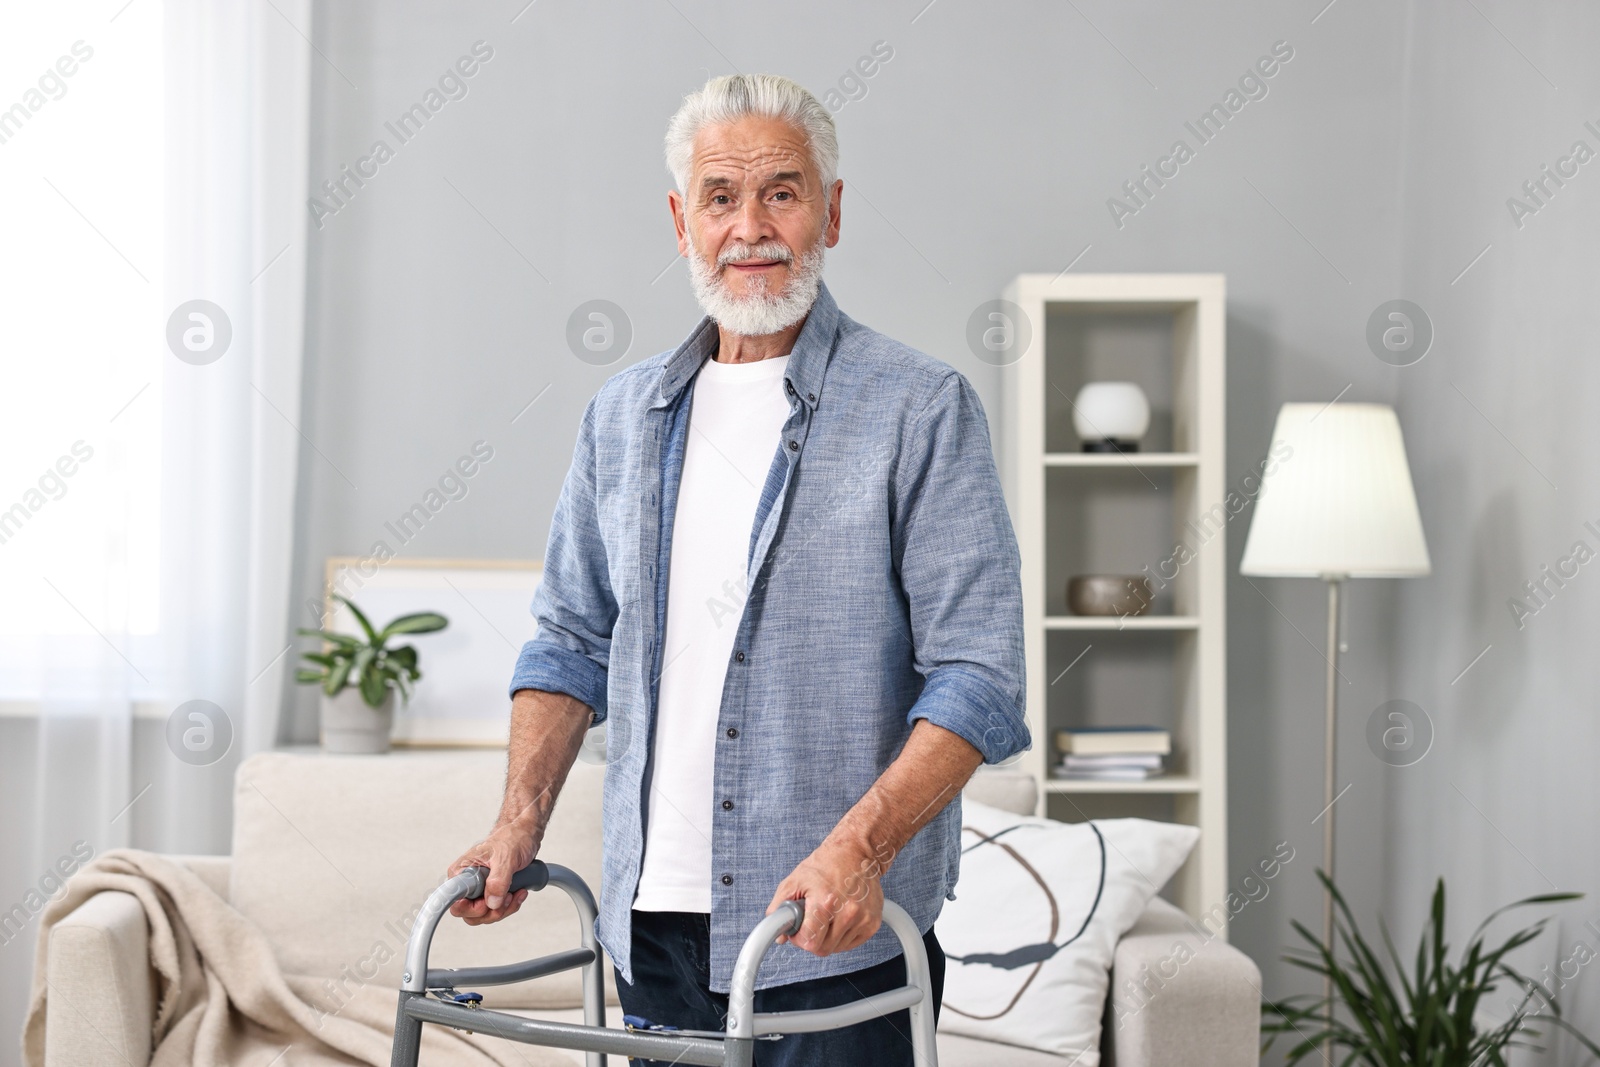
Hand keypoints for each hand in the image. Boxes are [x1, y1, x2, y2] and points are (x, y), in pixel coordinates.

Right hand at [447, 821, 536, 925]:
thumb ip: (498, 880)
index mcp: (462, 871)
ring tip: (514, 893)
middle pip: (469, 914)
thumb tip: (492, 902)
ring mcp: (479, 890)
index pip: (454, 901)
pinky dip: (510, 906)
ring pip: (484, 915)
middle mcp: (467, 882)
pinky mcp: (491, 893)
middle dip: (491, 911)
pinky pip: (496, 910)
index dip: (467, 908)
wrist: (525, 836)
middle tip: (506, 897)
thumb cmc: (512, 839)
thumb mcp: (506, 857)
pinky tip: (518, 893)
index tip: (484, 904)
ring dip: (503, 909)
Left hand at [764, 837, 889, 956]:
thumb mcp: (795, 880)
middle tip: (811, 921)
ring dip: (828, 937)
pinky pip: (851, 944)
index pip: (810, 942)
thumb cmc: (826, 864)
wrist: (856, 852)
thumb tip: (779, 935)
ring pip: (837, 948)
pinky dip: (842, 936)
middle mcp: (848, 912)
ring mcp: (863, 919)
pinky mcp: (872, 923)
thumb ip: (780, 908)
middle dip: (813, 939)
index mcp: (825, 902)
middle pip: (823, 949)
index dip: (799, 939)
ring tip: (828, 914)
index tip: (799, 931)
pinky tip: (840, 917)